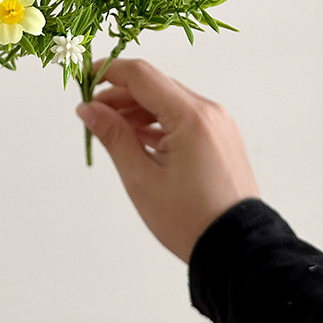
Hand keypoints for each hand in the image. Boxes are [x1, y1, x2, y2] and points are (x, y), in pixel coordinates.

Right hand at [76, 58, 259, 262]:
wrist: (239, 250)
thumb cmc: (190, 220)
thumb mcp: (142, 179)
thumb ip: (113, 136)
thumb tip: (88, 109)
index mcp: (191, 117)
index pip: (142, 76)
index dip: (109, 71)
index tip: (84, 79)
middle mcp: (208, 111)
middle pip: (155, 86)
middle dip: (120, 94)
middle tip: (91, 113)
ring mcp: (217, 123)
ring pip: (168, 100)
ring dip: (137, 109)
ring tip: (110, 129)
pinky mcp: (220, 136)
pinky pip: (183, 117)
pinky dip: (158, 122)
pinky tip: (136, 138)